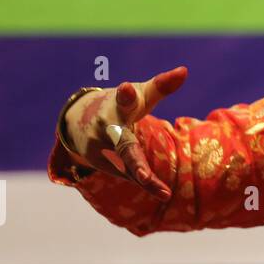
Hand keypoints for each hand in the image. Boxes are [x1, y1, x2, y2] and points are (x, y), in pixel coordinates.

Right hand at [62, 67, 187, 199]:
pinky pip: (129, 174)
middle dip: (134, 162)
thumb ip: (161, 86)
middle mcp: (106, 129)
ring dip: (146, 180)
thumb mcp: (138, 95)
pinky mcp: (102, 164)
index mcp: (117, 106)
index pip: (122, 100)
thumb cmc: (119, 105)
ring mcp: (100, 150)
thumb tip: (185, 70)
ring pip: (129, 166)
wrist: (78, 121)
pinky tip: (163, 192)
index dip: (126, 95)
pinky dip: (146, 183)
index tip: (127, 88)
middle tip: (144, 177)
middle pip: (124, 147)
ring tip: (165, 193)